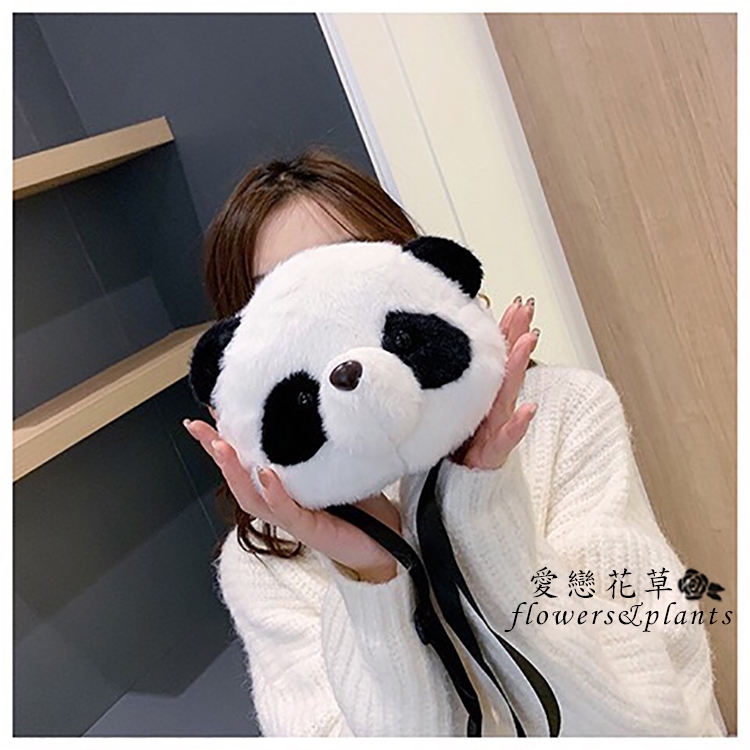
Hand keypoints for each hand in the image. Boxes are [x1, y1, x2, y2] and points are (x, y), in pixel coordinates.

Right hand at [184, 414, 400, 582]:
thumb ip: (320, 446)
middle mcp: (280, 503)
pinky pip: (285, 512)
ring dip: (234, 472)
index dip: (225, 438)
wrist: (387, 541)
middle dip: (215, 452)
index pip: (246, 460)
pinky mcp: (309, 529)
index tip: (211, 412)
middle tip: (199, 428)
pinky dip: (274, 493)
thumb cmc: (361, 505)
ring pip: (252, 497)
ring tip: (222, 446)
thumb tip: (314, 406)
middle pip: (237, 478)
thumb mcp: (336, 466)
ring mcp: (291, 518)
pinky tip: (266, 474)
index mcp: (282, 487)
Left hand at [455, 295, 539, 469]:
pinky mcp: (496, 449)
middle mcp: (496, 405)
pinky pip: (508, 436)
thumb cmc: (464, 442)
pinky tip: (529, 409)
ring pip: (509, 391)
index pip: (498, 357)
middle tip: (525, 309)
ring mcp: (498, 424)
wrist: (467, 480)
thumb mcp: (457, 409)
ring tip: (529, 340)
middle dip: (517, 335)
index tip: (514, 303)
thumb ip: (456, 382)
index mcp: (486, 394)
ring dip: (519, 364)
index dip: (507, 329)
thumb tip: (443, 353)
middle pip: (508, 365)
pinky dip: (519, 423)